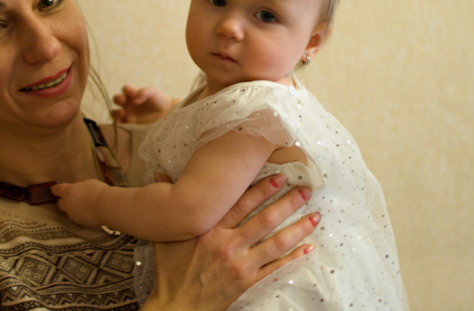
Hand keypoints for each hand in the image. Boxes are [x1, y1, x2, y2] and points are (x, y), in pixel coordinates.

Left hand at [51, 179, 108, 227]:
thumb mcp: (88, 184)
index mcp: (68, 192)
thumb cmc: (98, 191)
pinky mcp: (79, 223)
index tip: (53, 190)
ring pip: (68, 213)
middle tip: (68, 200)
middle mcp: (67, 204)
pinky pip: (77, 218)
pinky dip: (80, 216)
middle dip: (62, 201)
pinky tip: (88, 213)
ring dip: (72, 210)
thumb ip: (79, 188)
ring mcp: (72, 215)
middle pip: (59, 204)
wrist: (106, 206)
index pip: (57, 190)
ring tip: (81, 207)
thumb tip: (78, 191)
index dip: (55, 190)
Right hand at [111, 84, 174, 123]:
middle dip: (118, 99)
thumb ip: (144, 92)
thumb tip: (135, 99)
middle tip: (123, 100)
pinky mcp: (129, 125)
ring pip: (115, 113)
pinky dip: (118, 124)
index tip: (133, 93)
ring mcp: (127, 115)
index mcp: (133, 94)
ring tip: (122, 113)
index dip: (127, 90)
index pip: (126, 89)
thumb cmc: (159, 101)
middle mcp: (128, 104)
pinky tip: (122, 123)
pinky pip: (119, 125)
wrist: (166, 115)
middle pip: (117, 100)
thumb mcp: (153, 93)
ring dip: (116, 112)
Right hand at [141, 174, 318, 310]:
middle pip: (264, 220)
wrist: (176, 307)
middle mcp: (228, 245)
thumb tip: (158, 174)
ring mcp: (240, 264)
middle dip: (287, 203)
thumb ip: (169, 206)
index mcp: (210, 230)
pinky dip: (293, 258)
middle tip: (305, 189)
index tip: (279, 176)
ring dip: (297, 228)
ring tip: (315, 215)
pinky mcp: (247, 282)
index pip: (241, 204)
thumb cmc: (170, 271)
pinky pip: (275, 268)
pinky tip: (308, 248)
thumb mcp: (165, 236)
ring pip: (275, 242)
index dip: (261, 188)